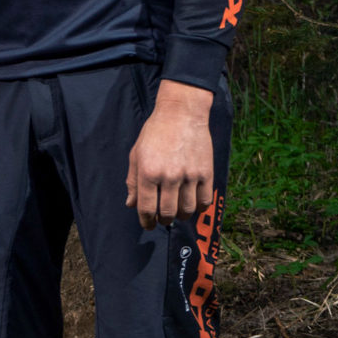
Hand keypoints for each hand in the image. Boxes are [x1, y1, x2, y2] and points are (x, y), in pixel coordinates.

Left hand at [126, 80, 215, 227]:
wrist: (182, 113)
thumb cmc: (155, 132)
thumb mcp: (136, 154)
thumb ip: (132, 181)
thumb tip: (131, 204)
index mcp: (148, 172)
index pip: (147, 208)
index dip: (146, 221)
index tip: (148, 224)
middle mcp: (169, 176)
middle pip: (168, 213)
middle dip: (164, 220)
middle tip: (163, 218)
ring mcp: (190, 175)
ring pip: (187, 210)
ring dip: (181, 216)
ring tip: (177, 211)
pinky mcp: (206, 172)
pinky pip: (204, 201)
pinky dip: (198, 208)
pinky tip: (193, 204)